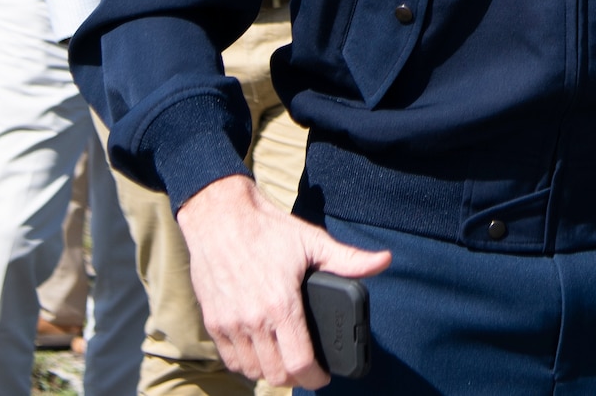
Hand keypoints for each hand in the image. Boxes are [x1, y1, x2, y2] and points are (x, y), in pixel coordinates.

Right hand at [176, 174, 390, 388]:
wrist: (220, 217)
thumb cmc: (267, 229)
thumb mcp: (312, 241)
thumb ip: (348, 259)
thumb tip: (383, 260)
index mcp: (281, 305)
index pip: (299, 361)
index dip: (315, 377)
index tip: (323, 377)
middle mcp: (253, 320)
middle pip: (275, 373)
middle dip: (295, 378)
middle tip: (307, 370)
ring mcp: (229, 323)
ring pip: (251, 370)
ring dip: (270, 372)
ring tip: (285, 362)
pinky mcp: (212, 322)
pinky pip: (229, 359)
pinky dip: (245, 364)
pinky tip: (259, 354)